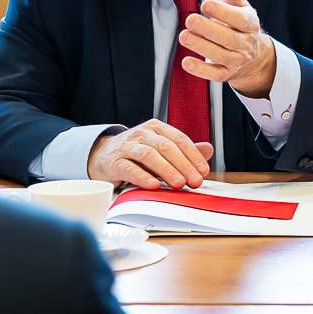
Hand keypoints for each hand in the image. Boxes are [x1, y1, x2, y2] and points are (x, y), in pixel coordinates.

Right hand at [87, 120, 213, 189]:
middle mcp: (142, 134)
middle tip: (195, 181)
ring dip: (166, 170)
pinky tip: (153, 185)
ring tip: (179, 183)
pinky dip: (142, 177)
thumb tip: (208, 149)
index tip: (203, 170)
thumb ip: (185, 151)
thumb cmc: (137, 154)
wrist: (104, 156)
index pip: (179, 139)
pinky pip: (129, 168)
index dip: (193, 155)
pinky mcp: (114, 162)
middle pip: (166, 147)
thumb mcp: (162, 150)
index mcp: (157, 128)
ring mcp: (127, 147)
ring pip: (149, 155)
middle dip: (183, 165)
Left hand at [179, 0, 276, 98]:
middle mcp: (244, 43)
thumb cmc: (240, 25)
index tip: (206, 4)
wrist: (254, 55)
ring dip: (201, 47)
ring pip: (220, 55)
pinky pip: (215, 74)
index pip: (239, 19)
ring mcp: (236, 60)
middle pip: (228, 38)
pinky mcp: (227, 73)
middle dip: (208, 30)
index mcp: (249, 23)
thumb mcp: (239, 5)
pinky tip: (186, 62)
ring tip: (184, 37)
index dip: (223, 12)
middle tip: (190, 20)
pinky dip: (201, 70)